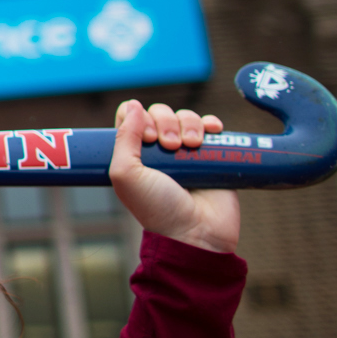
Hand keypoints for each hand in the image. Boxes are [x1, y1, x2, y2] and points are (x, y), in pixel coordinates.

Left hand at [108, 100, 239, 254]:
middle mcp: (159, 150)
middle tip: (171, 146)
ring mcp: (187, 152)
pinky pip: (211, 126)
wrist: (197, 232)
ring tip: (191, 146)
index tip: (147, 137)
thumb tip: (134, 105)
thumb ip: (124, 139)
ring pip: (186, 116)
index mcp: (135, 154)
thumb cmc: (157, 209)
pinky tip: (211, 133)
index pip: (131, 116)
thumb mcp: (126, 176)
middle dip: (166, 122)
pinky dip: (210, 124)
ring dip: (189, 123)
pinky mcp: (213, 155)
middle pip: (161, 112)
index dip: (138, 118)